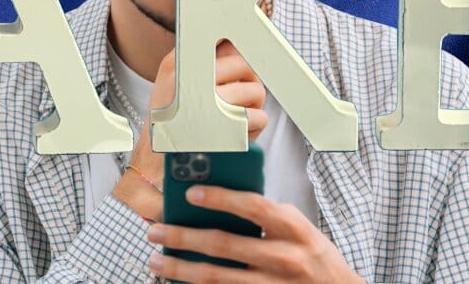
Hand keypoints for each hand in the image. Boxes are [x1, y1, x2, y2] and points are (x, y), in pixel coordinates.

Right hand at [113, 41, 268, 219]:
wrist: (153, 170)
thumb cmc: (168, 126)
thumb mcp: (172, 85)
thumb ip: (202, 62)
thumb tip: (233, 44)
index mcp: (176, 64)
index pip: (223, 43)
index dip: (236, 58)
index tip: (235, 73)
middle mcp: (191, 78)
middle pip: (245, 64)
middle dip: (248, 83)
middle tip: (237, 100)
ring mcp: (209, 102)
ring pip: (257, 90)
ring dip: (253, 107)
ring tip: (234, 119)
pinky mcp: (226, 127)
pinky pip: (259, 117)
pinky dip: (253, 129)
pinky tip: (234, 136)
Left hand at [145, 185, 362, 282]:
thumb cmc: (314, 255)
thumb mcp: (299, 229)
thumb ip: (266, 217)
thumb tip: (215, 205)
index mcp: (295, 229)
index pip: (254, 207)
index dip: (221, 198)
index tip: (189, 193)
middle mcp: (285, 258)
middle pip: (225, 245)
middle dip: (183, 237)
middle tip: (155, 231)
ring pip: (216, 279)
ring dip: (180, 270)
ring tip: (156, 261)